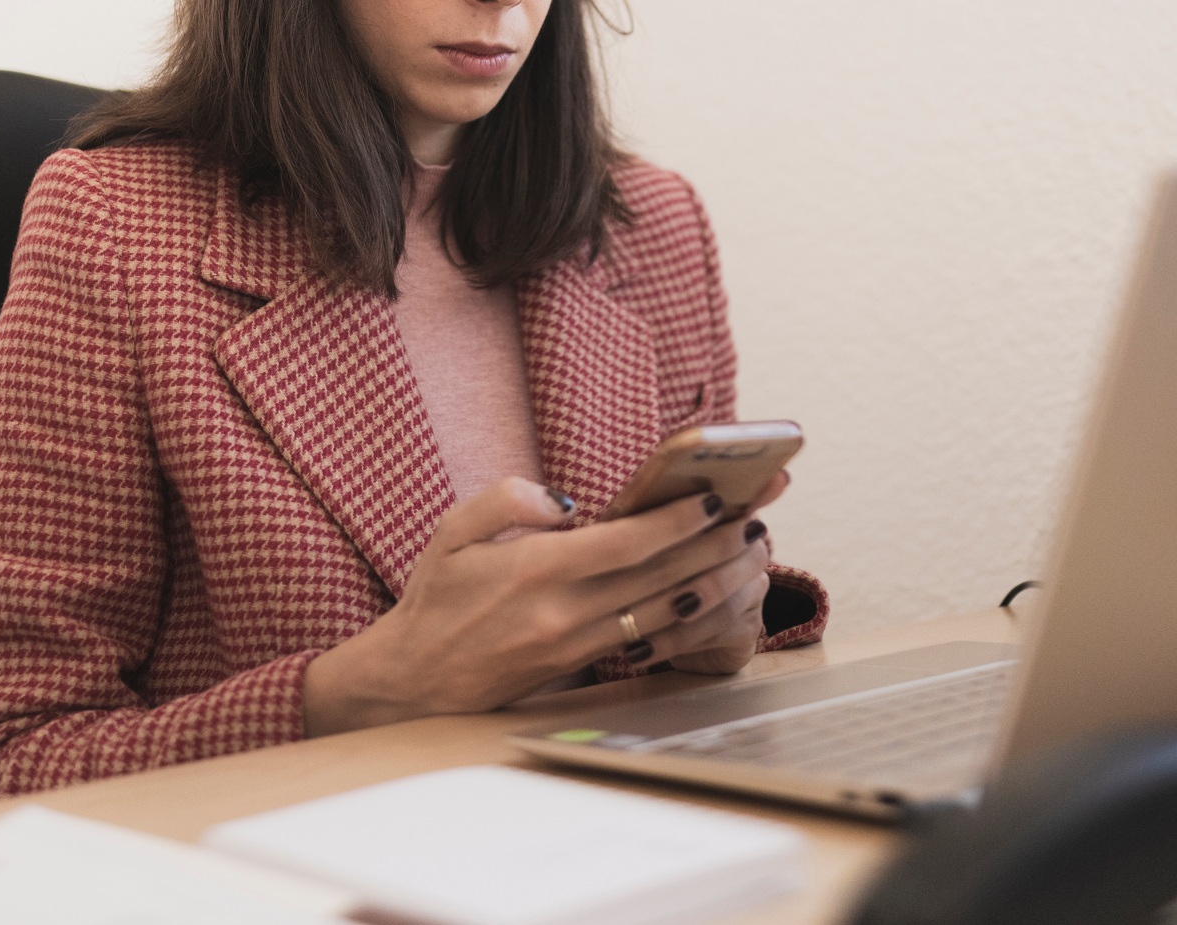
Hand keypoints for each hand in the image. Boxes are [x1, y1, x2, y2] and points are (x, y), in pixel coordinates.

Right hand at [302, 477, 771, 735]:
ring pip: (665, 611)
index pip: (625, 543)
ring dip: (717, 582)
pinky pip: (649, 639)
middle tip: (761, 513)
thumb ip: (506, 501)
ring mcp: (578, 645)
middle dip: (716, 543)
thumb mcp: (452, 533)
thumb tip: (566, 502)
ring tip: (754, 552)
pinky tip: (717, 596)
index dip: (677, 521)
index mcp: (535, 571)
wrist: (415, 679)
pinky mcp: (582, 666)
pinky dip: (689, 617)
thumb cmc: (435, 599)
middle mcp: (565, 612)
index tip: (716, 496)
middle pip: (660, 576)